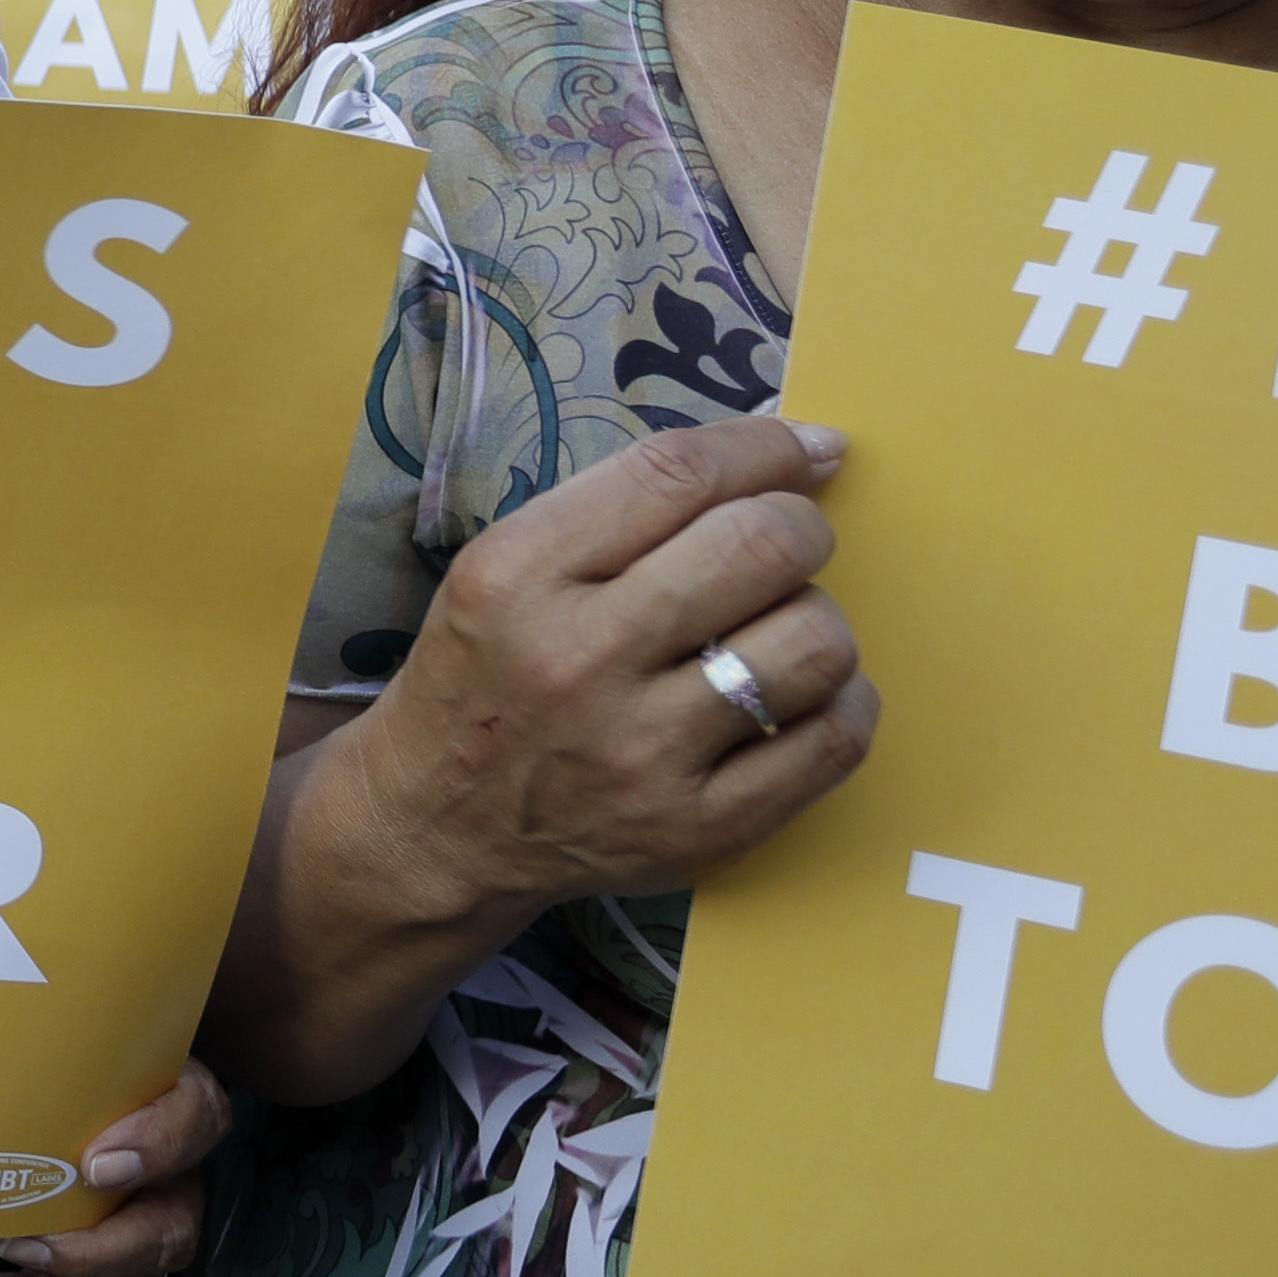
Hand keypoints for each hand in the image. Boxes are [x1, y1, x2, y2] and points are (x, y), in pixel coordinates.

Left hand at [0, 1061, 231, 1276]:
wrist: (63, 1085)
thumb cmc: (71, 1056)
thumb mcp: (74, 1038)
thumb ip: (60, 1037)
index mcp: (179, 1095)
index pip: (196, 1116)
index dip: (155, 1146)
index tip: (96, 1166)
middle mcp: (179, 1165)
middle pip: (168, 1226)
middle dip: (95, 1253)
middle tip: (20, 1246)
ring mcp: (156, 1215)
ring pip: (136, 1276)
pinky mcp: (124, 1256)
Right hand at [337, 415, 877, 928]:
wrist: (437, 829)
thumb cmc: (484, 679)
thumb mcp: (506, 567)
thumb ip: (625, 506)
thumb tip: (793, 454)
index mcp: (520, 574)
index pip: (677, 473)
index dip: (766, 447)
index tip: (808, 449)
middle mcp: (579, 659)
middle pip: (763, 546)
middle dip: (799, 529)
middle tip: (782, 547)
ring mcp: (643, 752)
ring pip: (814, 642)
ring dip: (817, 620)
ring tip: (775, 633)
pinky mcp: (698, 829)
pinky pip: (834, 740)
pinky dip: (840, 702)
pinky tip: (795, 698)